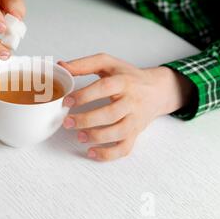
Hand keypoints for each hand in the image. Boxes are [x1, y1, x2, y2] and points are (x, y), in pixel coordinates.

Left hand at [58, 53, 193, 160]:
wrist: (158, 89)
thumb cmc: (128, 76)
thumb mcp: (108, 64)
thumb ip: (84, 64)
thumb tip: (61, 66)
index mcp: (123, 82)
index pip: (105, 88)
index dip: (84, 95)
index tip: (67, 102)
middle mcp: (132, 101)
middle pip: (111, 113)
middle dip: (87, 120)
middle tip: (67, 122)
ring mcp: (135, 119)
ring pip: (119, 132)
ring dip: (97, 137)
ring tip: (79, 136)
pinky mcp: (136, 133)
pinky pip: (125, 148)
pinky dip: (108, 154)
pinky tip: (91, 152)